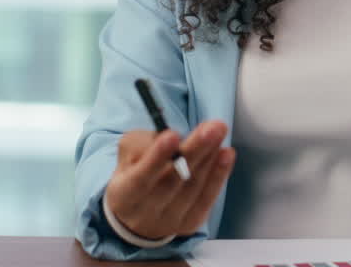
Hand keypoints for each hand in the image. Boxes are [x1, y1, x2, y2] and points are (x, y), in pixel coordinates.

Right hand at [105, 119, 234, 239]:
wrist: (138, 215)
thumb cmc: (135, 173)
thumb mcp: (127, 154)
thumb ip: (142, 144)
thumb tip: (173, 138)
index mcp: (124, 194)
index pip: (140, 178)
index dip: (156, 157)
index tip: (172, 135)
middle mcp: (146, 212)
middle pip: (172, 182)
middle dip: (194, 151)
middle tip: (211, 128)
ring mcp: (170, 221)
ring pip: (192, 188)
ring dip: (210, 159)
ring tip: (219, 132)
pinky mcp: (190, 223)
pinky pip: (207, 198)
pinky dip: (219, 175)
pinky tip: (226, 155)